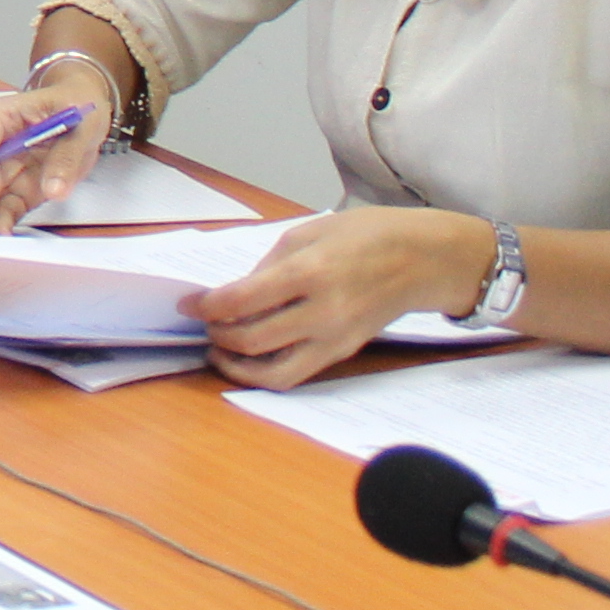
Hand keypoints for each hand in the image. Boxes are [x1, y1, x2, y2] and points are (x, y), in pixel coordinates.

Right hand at [0, 89, 103, 231]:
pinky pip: (7, 208)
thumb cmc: (76, 101)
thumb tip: (53, 188)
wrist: (85, 106)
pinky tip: (3, 237)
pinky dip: (3, 223)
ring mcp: (8, 167)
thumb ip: (67, 156)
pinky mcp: (21, 187)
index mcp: (3, 117)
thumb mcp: (82, 124)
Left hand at [185, 208, 482, 387]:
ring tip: (219, 349)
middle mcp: (322, 311)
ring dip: (236, 365)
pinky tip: (249, 359)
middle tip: (204, 322)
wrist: (421, 259)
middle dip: (217, 334)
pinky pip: (296, 375)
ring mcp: (335, 338)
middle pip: (250, 340)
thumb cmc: (365, 236)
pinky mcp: (343, 352)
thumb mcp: (308, 234)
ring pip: (272, 372)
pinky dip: (264, 373)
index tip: (188, 304)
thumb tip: (234, 295)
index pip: (242, 300)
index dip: (206, 306)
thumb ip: (267, 266)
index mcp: (310, 272)